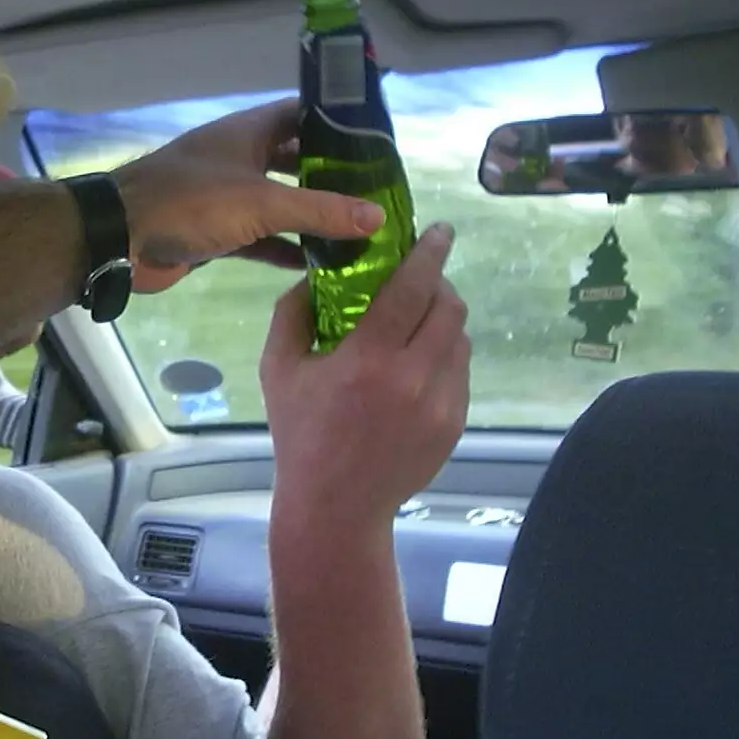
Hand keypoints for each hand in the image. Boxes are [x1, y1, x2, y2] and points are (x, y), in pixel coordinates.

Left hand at [114, 97, 385, 292]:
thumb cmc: (189, 203)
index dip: (340, 123)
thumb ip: (320, 209)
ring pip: (278, 203)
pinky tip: (316, 264)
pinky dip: (284, 248)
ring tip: (357, 233)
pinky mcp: (215, 232)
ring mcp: (225, 196)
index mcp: (248, 132)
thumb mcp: (262, 203)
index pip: (304, 114)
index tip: (380, 143)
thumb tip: (377, 216)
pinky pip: (259, 237)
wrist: (118, 238)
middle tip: (377, 196)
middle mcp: (239, 158)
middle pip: (295, 161)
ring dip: (311, 217)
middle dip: (332, 177)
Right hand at [260, 224, 469, 528]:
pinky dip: (445, 356)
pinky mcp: (454, 424)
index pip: (413, 288)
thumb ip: (292, 314)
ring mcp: (441, 403)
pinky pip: (460, 372)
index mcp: (368, 360)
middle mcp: (413, 377)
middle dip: (440, 283)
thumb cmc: (301, 435)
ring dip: (444, 320)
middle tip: (421, 278)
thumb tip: (315, 274)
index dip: (430, 253)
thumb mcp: (277, 370)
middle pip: (449, 307)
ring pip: (461, 339)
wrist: (336, 507)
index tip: (440, 231)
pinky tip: (417, 365)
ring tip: (418, 323)